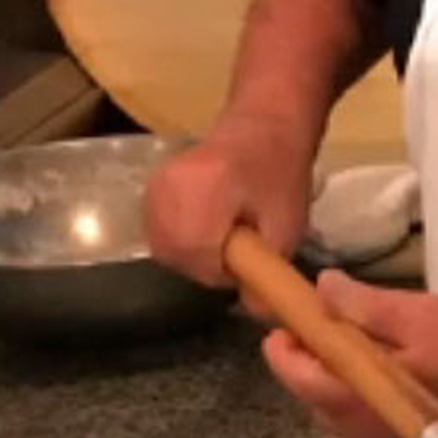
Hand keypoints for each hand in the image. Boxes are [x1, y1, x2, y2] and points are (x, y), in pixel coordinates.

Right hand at [144, 118, 313, 287]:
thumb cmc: (281, 171)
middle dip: (208, 263)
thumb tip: (254, 313)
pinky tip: (208, 227)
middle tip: (240, 248)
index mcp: (200, 192)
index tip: (248, 257)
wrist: (265, 125)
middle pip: (176, 255)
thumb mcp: (287, 225)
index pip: (198, 256)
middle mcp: (166, 189)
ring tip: (226, 234)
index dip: (224, 269)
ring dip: (194, 253)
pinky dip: (182, 240)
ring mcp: (153, 188)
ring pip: (165, 248)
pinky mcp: (150, 190)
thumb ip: (268, 270)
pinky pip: (159, 233)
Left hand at [262, 272, 437, 437]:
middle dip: (308, 360)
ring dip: (335, 378)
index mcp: (350, 397)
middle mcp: (356, 429)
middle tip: (321, 323)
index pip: (294, 373)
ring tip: (351, 344)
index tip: (287, 316)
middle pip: (312, 395)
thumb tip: (321, 289)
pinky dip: (358, 395)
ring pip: (337, 411)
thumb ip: (361, 304)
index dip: (284, 344)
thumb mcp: (416, 314)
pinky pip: (363, 421)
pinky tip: (383, 372)